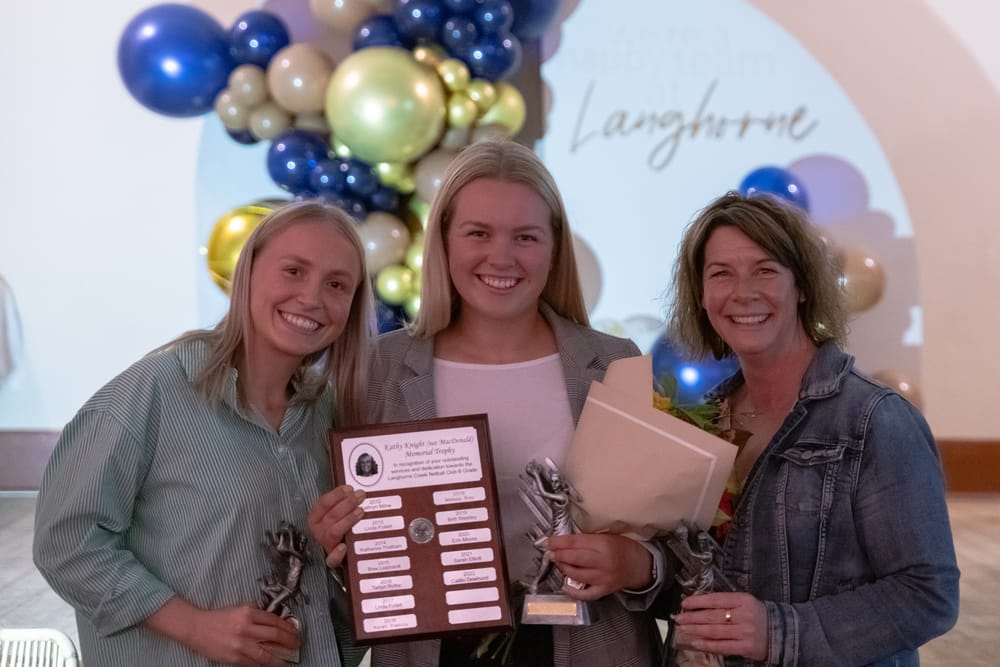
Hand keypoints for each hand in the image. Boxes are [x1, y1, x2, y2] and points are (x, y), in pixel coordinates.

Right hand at [146, 598, 297, 665]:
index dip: (287, 627)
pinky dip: (264, 664)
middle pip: (274, 635)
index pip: (275, 620)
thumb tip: (274, 620)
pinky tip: (271, 664)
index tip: (294, 631)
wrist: (197, 628)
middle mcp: (246, 628)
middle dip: (289, 641)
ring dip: (280, 658)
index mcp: (249, 613)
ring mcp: (241, 644)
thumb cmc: (219, 617)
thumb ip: (256, 612)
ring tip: (288, 659)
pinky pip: (253, 663)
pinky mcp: (234, 657)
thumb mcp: (240, 608)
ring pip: (266, 653)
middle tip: (296, 644)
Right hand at [307, 485, 364, 566]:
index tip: (349, 488)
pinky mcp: (334, 560)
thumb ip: (341, 502)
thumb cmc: (338, 527)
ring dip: (347, 520)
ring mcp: (326, 545)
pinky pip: (332, 560)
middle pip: (331, 516)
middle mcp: (318, 531)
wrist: (340, 553)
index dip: (336, 495)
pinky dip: (337, 554)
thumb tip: (353, 489)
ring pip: (334, 532)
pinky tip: (344, 547)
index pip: (322, 504)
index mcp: (315, 518)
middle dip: (347, 504)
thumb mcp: (336, 514)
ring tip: (361, 511)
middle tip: (361, 496)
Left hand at [544, 533, 652, 599]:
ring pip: (577, 575)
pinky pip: (586, 594)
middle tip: (550, 552)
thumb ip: (587, 539)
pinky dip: (573, 591)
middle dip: (558, 555)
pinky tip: (565, 585)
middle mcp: (603, 561)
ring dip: (563, 569)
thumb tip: (564, 541)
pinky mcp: (604, 590)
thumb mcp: (607, 536)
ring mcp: (603, 578)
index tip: (548, 541)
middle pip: (574, 558)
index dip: (558, 542)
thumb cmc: (623, 548)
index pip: (575, 542)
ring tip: (559, 563)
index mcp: (603, 544)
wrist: (641, 565)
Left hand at [672, 591, 767, 660]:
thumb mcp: (745, 602)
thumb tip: (699, 605)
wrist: (781, 632)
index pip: (716, 599)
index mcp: (743, 600)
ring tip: (683, 629)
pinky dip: (707, 645)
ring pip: (714, 631)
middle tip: (678, 618)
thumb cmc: (758, 615)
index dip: (698, 601)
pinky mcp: (746, 647)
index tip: (684, 603)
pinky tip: (695, 643)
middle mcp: (744, 615)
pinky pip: (722, 646)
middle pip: (712, 616)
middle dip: (692, 617)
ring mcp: (745, 632)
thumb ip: (726, 602)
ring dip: (695, 630)